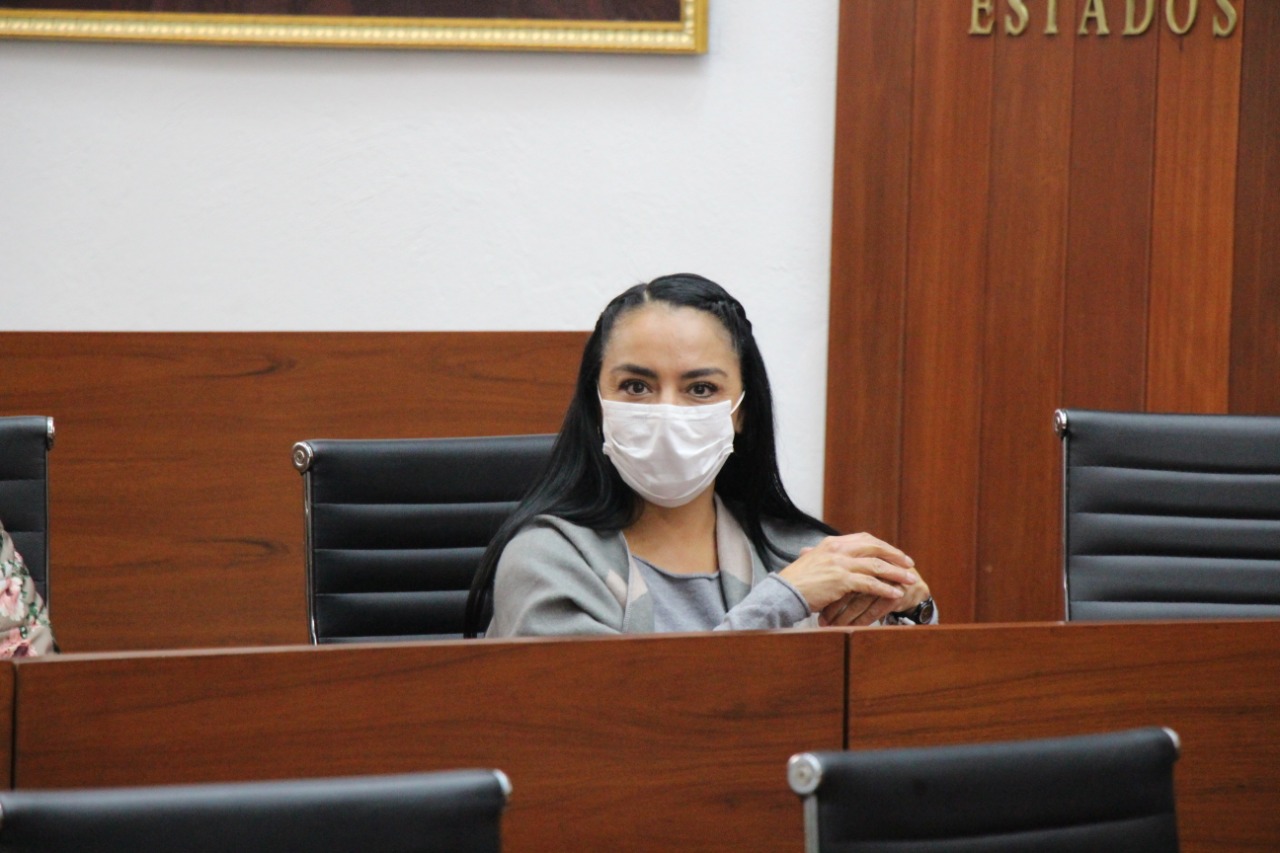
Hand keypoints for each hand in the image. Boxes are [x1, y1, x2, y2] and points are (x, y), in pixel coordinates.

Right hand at [777, 533, 918, 623]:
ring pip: (876, 565)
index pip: (864, 539)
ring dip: (896, 573)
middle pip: (874, 547)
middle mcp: (837, 549)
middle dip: (895, 556)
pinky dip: (886, 589)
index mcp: (832, 543)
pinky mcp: (841, 580)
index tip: (895, 554)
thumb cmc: (796, 582)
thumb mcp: (813, 563)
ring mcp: (840, 564)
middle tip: (909, 564)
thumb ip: (829, 559)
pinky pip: (870, 584)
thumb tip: (840, 561)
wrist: (784, 592)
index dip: (882, 546)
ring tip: (910, 580)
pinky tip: (896, 595)